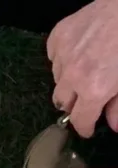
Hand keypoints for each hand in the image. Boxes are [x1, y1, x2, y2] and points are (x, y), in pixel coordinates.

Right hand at [48, 0, 117, 136]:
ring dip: (69, 82)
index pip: (79, 120)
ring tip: (85, 73)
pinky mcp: (56, 37)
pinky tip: (79, 54)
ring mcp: (61, 55)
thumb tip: (112, 125)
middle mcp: (71, 76)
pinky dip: (64, 60)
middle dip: (74, 105)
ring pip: (57, 79)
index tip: (87, 129)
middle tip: (88, 101)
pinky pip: (54, 57)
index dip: (84, 128)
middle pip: (61, 102)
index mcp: (92, 90)